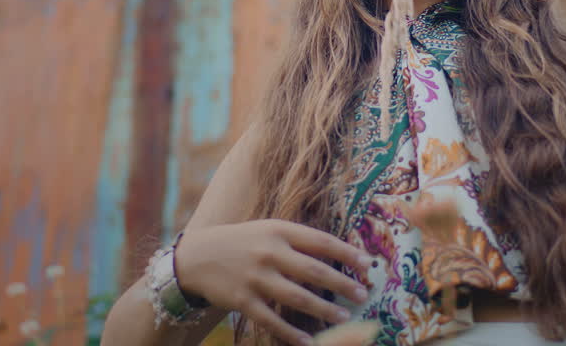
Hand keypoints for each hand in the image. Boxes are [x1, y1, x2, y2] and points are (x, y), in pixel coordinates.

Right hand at [175, 219, 372, 345]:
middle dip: (342, 284)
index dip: (347, 253)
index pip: (320, 241)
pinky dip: (291, 333)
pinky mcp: (243, 301)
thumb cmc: (242, 243)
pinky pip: (272, 320)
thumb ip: (298, 241)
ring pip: (297, 297)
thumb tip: (338, 256)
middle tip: (363, 294)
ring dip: (323, 309)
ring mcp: (255, 278)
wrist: (197, 257)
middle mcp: (268, 252)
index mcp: (278, 230)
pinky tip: (308, 342)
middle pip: (314, 270)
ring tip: (343, 317)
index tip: (369, 264)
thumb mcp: (268, 230)